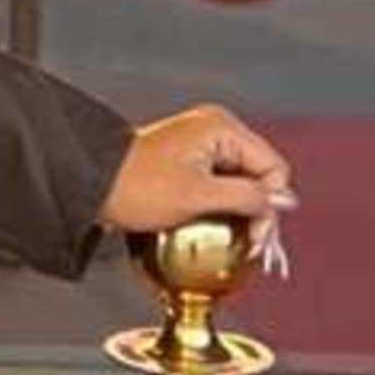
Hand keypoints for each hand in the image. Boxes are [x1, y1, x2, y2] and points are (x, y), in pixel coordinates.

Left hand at [100, 105, 295, 234]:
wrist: (90, 185)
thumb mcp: (199, 197)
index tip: (256, 237)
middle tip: (250, 247)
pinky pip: (220, 185)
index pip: (273, 167)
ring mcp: (201, 144)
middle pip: (259, 175)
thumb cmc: (137, 188)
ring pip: (240, 183)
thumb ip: (247, 198)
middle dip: (258, 212)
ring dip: (241, 214)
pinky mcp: (188, 161)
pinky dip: (222, 209)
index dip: (271, 205)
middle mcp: (216, 129)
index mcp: (222, 128)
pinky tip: (217, 231)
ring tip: (236, 243)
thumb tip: (284, 201)